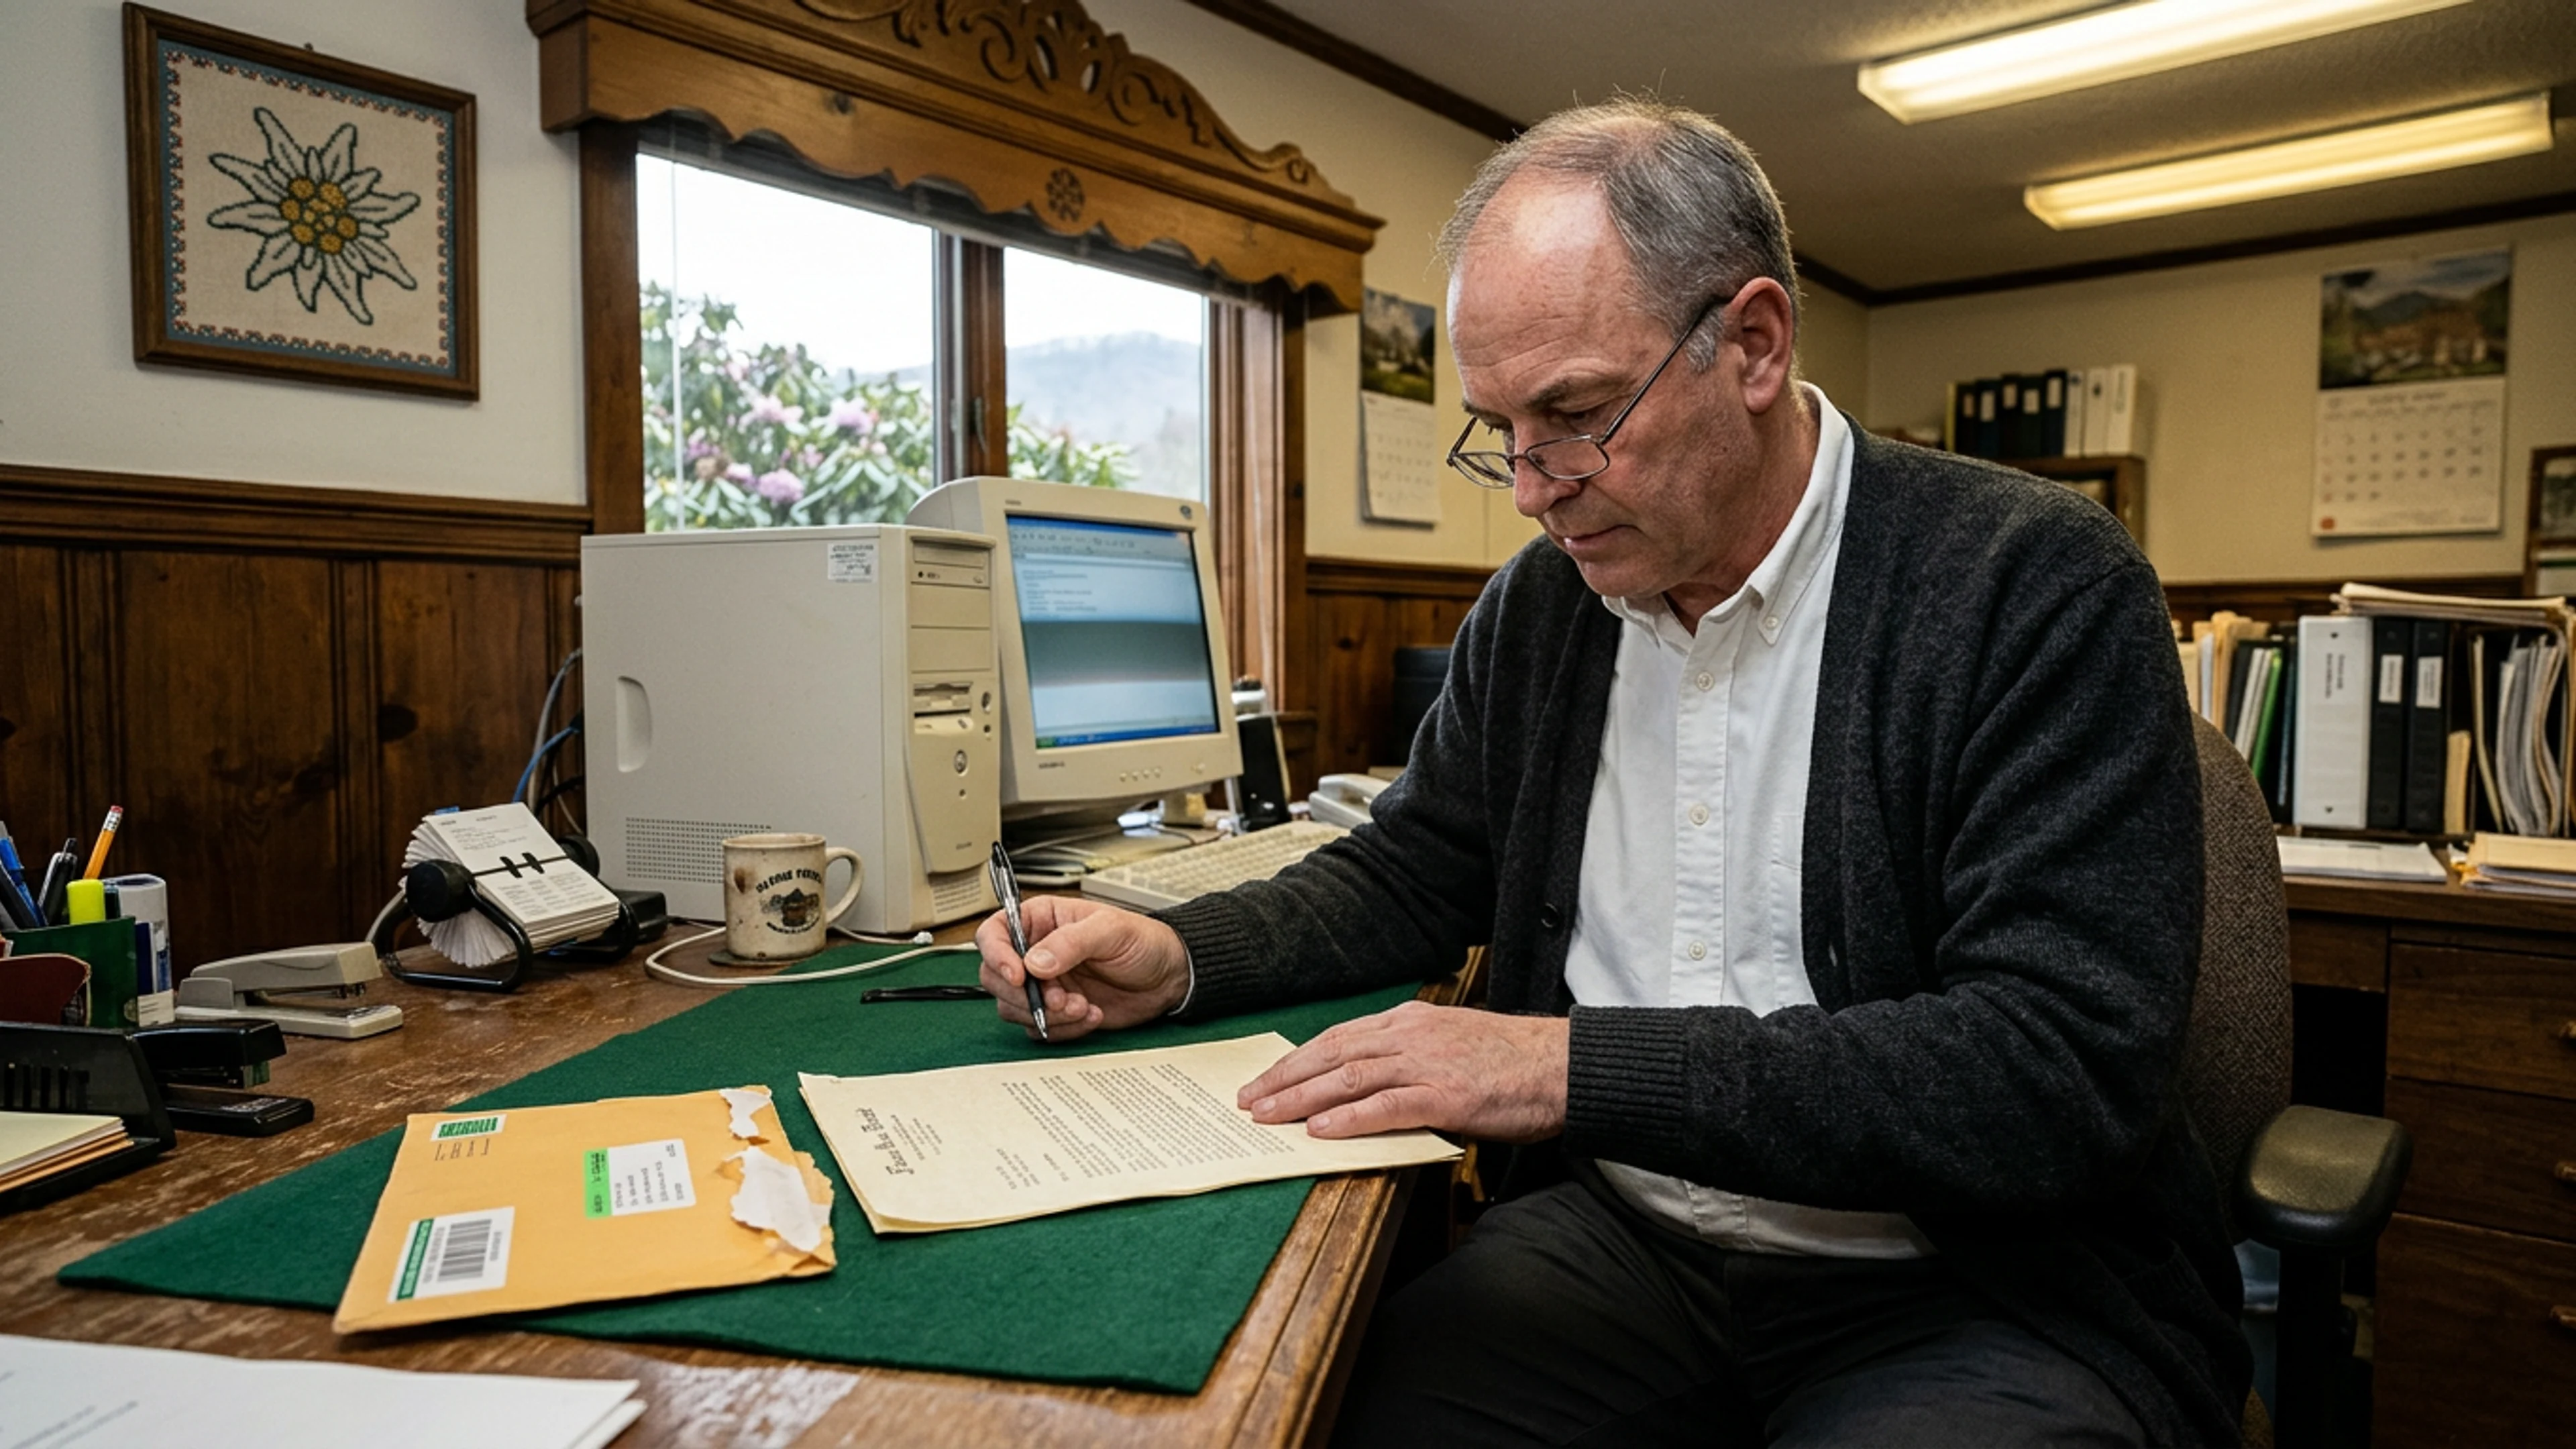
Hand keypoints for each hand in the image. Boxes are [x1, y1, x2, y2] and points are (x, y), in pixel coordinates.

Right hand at [976, 894, 1189, 1042]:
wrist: (1167, 976)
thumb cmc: (1142, 941)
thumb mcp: (1110, 930)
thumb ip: (1070, 942)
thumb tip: (1034, 962)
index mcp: (1040, 921)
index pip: (993, 934)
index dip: (996, 955)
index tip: (1018, 976)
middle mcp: (1034, 953)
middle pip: (995, 977)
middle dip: (1025, 995)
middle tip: (1060, 998)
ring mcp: (1044, 985)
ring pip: (1013, 1007)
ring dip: (1047, 1015)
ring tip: (1082, 1005)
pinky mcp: (1056, 1012)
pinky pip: (1039, 1028)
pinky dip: (1063, 1028)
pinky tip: (1092, 1013)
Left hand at [1237, 1001, 1568, 1141]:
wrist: (1563, 1065)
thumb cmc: (1512, 1062)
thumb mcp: (1451, 1046)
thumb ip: (1409, 1059)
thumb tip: (1368, 1086)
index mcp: (1411, 1021)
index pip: (1339, 1037)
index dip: (1298, 1059)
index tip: (1267, 1078)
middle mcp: (1411, 1036)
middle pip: (1332, 1053)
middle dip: (1285, 1078)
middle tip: (1249, 1100)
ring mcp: (1427, 1064)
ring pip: (1349, 1078)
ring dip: (1302, 1099)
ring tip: (1269, 1116)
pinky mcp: (1446, 1095)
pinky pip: (1386, 1106)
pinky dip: (1349, 1119)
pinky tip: (1321, 1131)